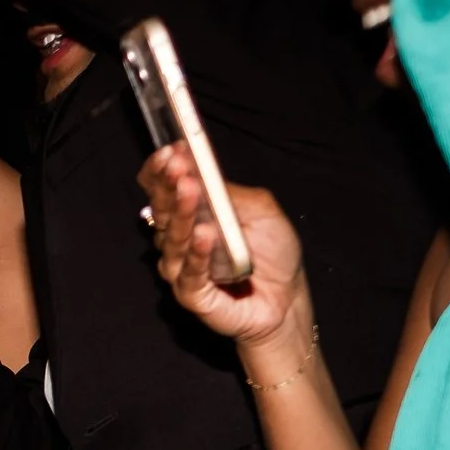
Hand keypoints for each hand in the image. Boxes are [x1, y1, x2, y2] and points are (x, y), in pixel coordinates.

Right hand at [138, 145, 306, 346]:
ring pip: (173, 240)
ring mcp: (183, 269)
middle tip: (175, 165)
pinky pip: (189, 273)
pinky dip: (196, 254)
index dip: (162, 173)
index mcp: (193, 216)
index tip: (168, 152)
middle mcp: (181, 241)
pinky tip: (204, 234)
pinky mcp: (192, 295)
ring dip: (181, 213)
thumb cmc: (273, 253)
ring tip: (189, 188)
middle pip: (163, 211)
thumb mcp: (261, 210)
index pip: (165, 191)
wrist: (287, 297)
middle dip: (167, 186)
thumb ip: (230, 194)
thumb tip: (203, 170)